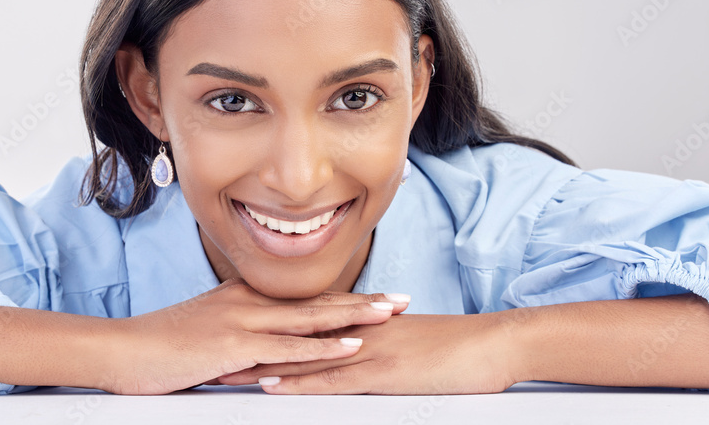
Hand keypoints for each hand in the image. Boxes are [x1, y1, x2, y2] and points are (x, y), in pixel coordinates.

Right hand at [103, 278, 408, 393]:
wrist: (124, 349)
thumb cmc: (161, 346)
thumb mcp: (208, 333)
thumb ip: (242, 339)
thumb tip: (268, 356)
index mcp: (245, 297)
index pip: (305, 297)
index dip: (345, 296)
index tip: (378, 296)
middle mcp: (250, 302)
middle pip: (318, 301)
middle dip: (364, 301)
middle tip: (402, 300)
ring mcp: (243, 321)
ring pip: (311, 318)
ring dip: (356, 316)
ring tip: (391, 315)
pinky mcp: (235, 346)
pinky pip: (288, 348)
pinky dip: (323, 348)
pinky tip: (352, 345)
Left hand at [215, 312, 519, 394]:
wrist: (493, 344)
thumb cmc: (458, 349)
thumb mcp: (411, 345)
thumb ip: (380, 346)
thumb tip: (358, 353)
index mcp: (362, 323)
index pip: (305, 325)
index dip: (269, 330)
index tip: (236, 334)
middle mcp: (358, 331)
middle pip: (294, 337)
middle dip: (254, 344)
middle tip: (214, 350)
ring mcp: (367, 349)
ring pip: (303, 356)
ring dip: (263, 363)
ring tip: (224, 369)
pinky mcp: (381, 372)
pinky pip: (332, 378)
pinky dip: (299, 380)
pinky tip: (273, 384)